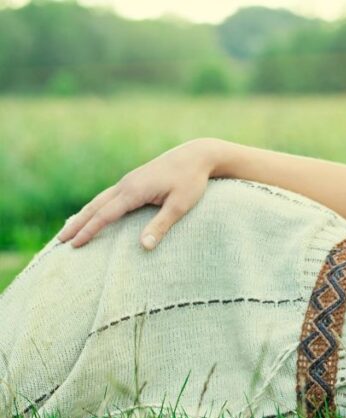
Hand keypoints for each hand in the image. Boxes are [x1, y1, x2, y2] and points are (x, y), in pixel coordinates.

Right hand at [57, 138, 222, 250]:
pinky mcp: (134, 181)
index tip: (74, 245)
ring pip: (99, 200)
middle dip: (78, 224)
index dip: (89, 231)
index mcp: (134, 191)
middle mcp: (126, 185)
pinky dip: (96, 207)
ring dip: (84, 215)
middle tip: (60, 241)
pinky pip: (108, 196)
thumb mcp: (180, 205)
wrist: (197, 155)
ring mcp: (128, 181)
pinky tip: (94, 213)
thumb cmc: (191, 181)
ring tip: (70, 229)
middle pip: (95, 207)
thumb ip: (160, 225)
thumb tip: (144, 247)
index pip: (105, 215)